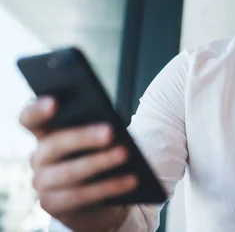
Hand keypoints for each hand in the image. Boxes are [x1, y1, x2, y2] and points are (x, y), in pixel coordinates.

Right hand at [19, 97, 135, 230]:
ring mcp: (42, 182)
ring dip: (100, 162)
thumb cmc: (97, 155)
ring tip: (125, 153)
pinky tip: (132, 180)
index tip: (55, 102)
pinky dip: (110, 187)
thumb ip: (97, 126)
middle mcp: (38, 156)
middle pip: (55, 144)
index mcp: (45, 132)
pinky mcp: (52, 204)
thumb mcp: (97, 138)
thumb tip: (112, 124)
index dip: (37, 110)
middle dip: (84, 137)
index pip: (30, 118)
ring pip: (69, 172)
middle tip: (110, 132)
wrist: (98, 197)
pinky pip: (81, 196)